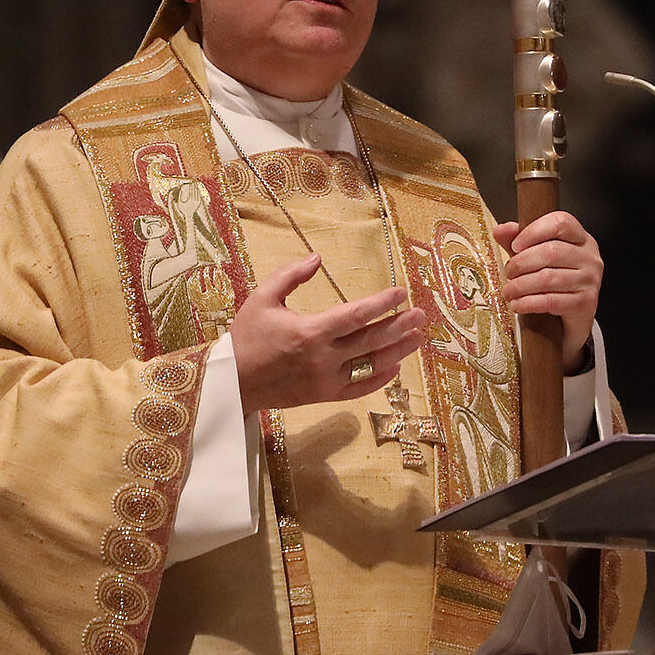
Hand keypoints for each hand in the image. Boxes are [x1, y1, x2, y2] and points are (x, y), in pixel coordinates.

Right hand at [230, 253, 428, 414]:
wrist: (232, 382)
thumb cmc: (246, 336)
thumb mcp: (263, 297)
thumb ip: (291, 275)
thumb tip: (318, 258)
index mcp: (310, 331)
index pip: (356, 314)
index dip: (382, 303)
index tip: (401, 292)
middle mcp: (323, 358)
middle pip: (371, 340)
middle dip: (399, 325)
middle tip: (421, 314)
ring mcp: (326, 381)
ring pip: (371, 365)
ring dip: (398, 350)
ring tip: (418, 337)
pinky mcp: (324, 396)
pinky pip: (360, 388)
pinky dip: (381, 378)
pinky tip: (396, 365)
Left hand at [492, 212, 601, 370]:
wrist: (566, 322)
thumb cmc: (551, 284)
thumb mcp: (533, 258)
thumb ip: (517, 241)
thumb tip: (501, 230)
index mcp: (580, 238)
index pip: (561, 223)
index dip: (534, 231)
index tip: (515, 245)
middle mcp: (590, 257)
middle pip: (551, 251)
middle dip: (521, 263)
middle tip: (508, 272)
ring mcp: (591, 280)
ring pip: (548, 278)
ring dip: (520, 285)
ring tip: (508, 291)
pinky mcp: (586, 303)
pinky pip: (551, 300)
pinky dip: (528, 303)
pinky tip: (517, 304)